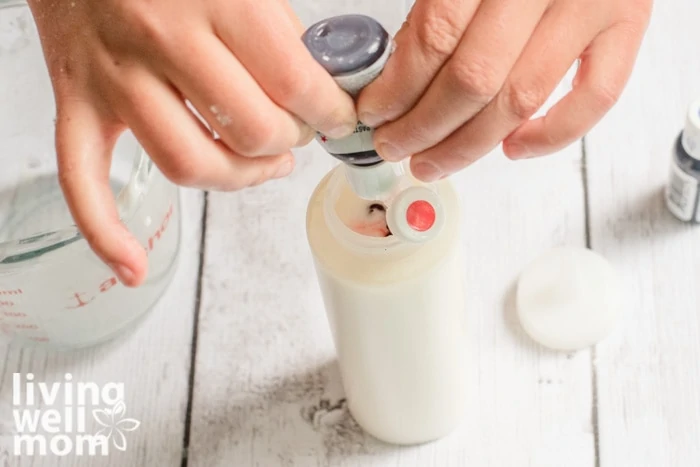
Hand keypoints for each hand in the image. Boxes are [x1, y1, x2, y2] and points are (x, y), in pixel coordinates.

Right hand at [27, 0, 355, 286]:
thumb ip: (279, 31)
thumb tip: (319, 88)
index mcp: (211, 0)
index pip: (292, 84)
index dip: (330, 112)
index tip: (339, 118)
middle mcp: (159, 41)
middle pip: (249, 131)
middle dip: (290, 144)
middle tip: (299, 134)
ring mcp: (114, 79)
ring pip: (188, 164)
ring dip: (239, 179)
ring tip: (265, 168)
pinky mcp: (76, 105)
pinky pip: (84, 181)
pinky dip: (104, 232)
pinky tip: (133, 267)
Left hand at [358, 0, 651, 180]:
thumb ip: (434, 5)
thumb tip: (394, 75)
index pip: (435, 38)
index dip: (397, 89)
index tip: (374, 112)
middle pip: (475, 80)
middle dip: (423, 128)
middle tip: (394, 145)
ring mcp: (593, 3)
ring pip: (521, 101)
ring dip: (467, 145)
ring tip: (432, 160)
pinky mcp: (627, 20)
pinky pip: (595, 96)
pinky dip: (553, 135)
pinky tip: (512, 149)